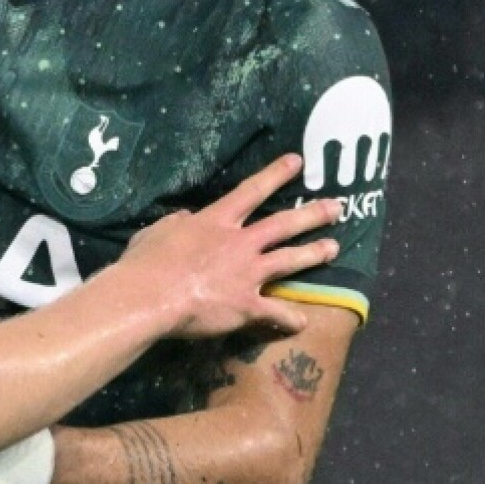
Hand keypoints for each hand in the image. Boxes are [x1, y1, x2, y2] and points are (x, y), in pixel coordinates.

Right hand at [122, 154, 339, 338]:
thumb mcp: (158, 231)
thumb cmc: (147, 262)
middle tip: (337, 207)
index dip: (275, 174)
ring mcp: (247, 274)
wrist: (149, 296)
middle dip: (312, 214)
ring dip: (314, 253)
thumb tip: (187, 219)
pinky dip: (290, 317)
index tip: (297, 162)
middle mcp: (239, 243)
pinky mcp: (247, 305)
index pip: (251, 191)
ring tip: (334, 248)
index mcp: (216, 221)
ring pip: (289, 260)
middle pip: (283, 224)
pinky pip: (276, 312)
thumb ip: (177, 223)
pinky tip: (302, 320)